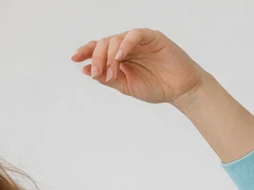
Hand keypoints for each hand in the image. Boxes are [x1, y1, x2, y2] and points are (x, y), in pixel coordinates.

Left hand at [70, 28, 207, 106]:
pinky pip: (135, 34)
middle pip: (104, 43)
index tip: (74, 58)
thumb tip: (85, 70)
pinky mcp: (153, 37)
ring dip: (109, 56)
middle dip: (96, 58)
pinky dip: (125, 43)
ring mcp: (139, 41)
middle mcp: (127, 47)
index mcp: (119, 57)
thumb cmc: (155, 87)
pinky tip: (120, 56)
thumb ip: (107, 78)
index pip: (99, 49)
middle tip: (96, 73)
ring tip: (111, 72)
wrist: (179, 91)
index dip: (85, 51)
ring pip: (116, 38)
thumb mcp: (126, 86)